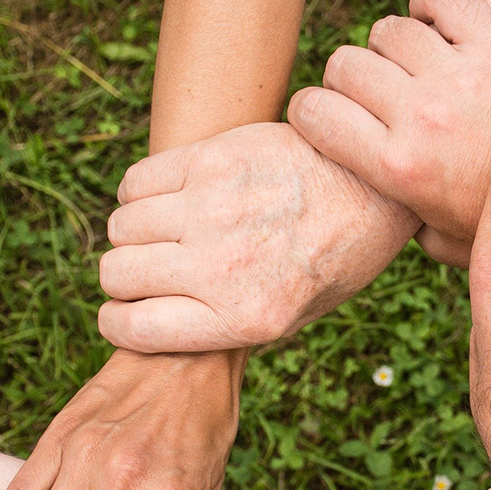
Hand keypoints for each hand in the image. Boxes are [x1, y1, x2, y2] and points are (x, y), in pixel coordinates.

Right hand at [96, 122, 420, 352]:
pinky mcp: (212, 159)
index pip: (133, 329)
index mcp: (245, 318)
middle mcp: (223, 267)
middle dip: (124, 279)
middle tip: (151, 271)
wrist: (374, 189)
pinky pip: (136, 182)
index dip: (118, 323)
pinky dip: (140, 194)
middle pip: (117, 274)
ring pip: (121, 227)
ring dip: (134, 234)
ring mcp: (214, 209)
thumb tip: (157, 327)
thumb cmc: (334, 259)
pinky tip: (171, 199)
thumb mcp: (294, 318)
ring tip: (166, 233)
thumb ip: (226, 328)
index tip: (125, 313)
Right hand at [287, 0, 490, 266]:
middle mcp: (423, 117)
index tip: (325, 118)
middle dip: (349, 81)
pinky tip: (437, 32)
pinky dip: (431, 9)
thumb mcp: (435, 239)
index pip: (312, 111)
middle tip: (375, 99)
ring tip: (413, 71)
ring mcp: (462, 78)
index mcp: (397, 168)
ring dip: (392, 48)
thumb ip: (393, 220)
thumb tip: (361, 210)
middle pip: (345, 65)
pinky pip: (440, 0)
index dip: (310, 112)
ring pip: (388, 31)